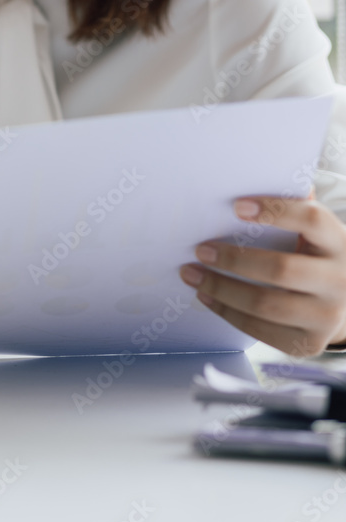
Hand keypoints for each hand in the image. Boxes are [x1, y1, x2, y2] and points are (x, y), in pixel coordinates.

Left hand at [180, 197, 345, 356]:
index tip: (236, 206)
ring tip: (191, 274)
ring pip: (264, 304)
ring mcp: (326, 315)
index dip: (275, 211)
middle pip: (280, 269)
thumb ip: (293, 210)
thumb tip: (252, 178)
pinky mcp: (308, 342)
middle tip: (200, 249)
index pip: (312, 220)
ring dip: (220, 288)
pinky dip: (226, 312)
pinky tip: (206, 296)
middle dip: (233, 259)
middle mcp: (339, 280)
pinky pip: (259, 330)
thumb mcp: (316, 236)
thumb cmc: (317, 258)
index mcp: (340, 243)